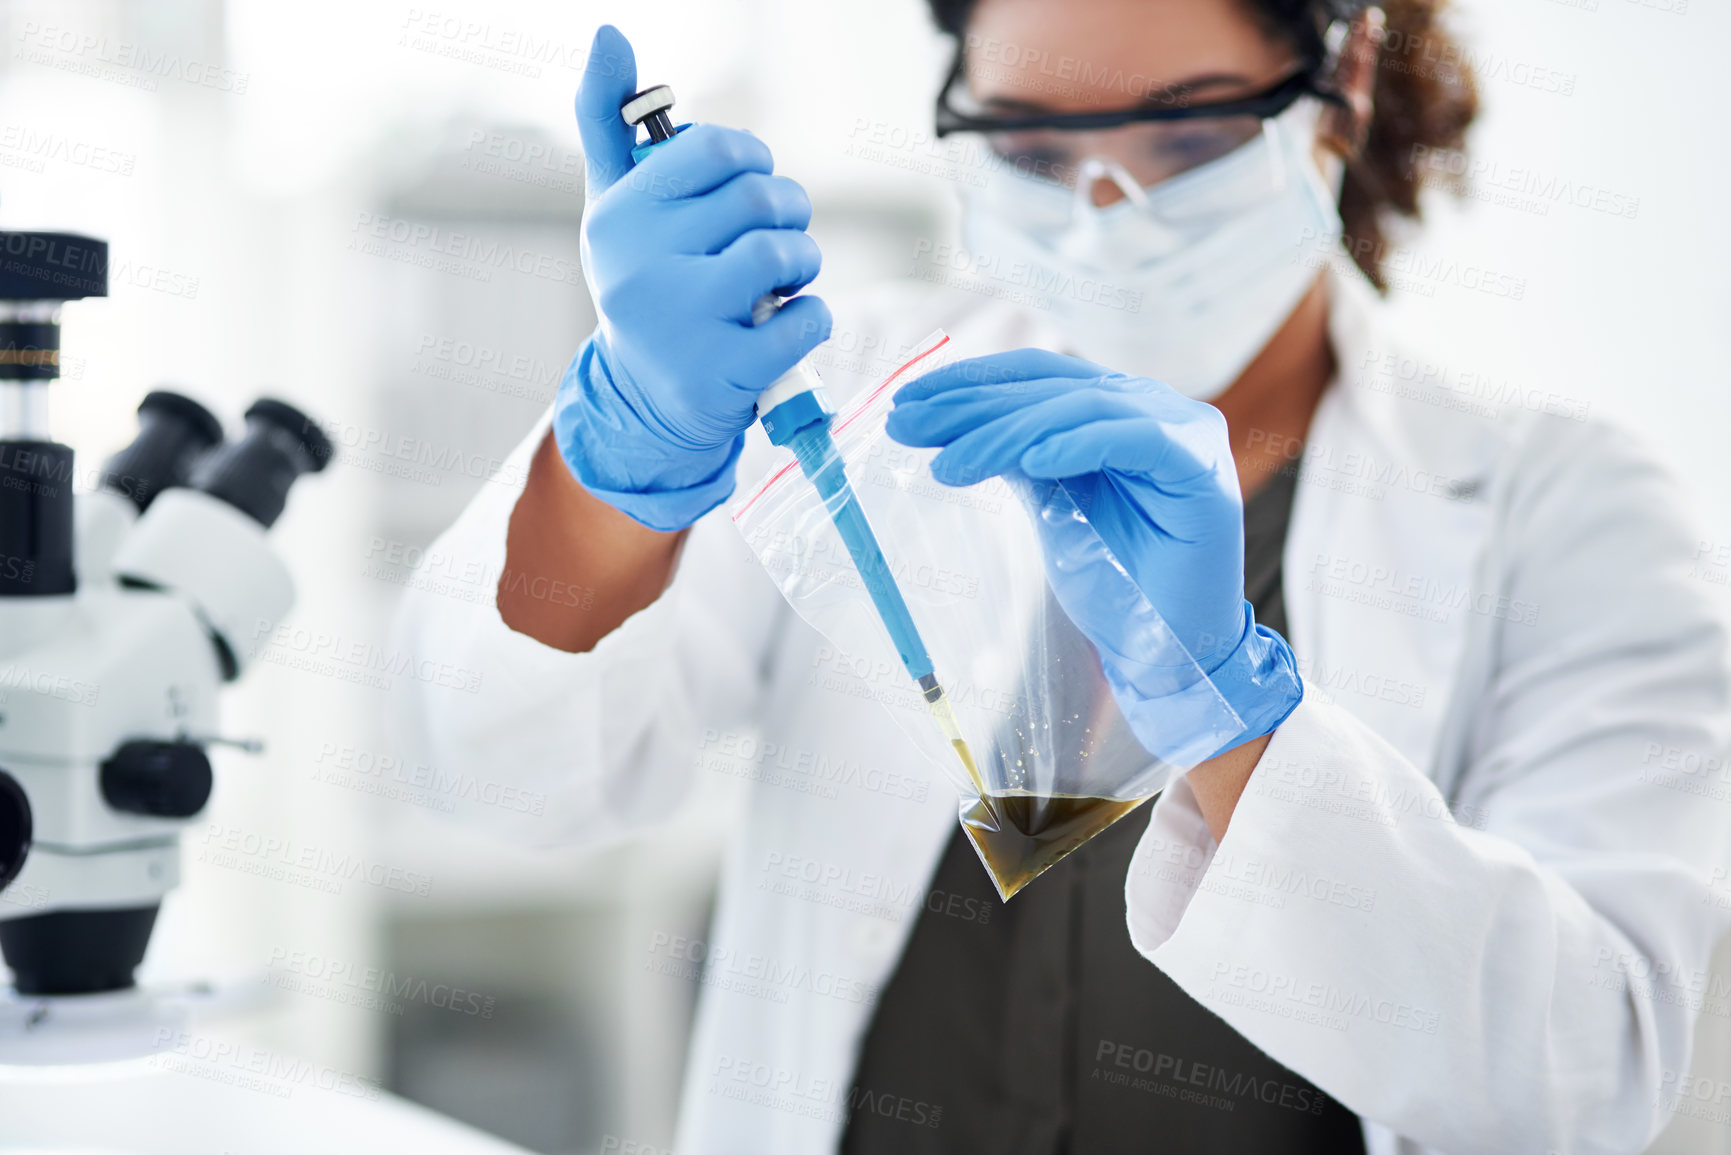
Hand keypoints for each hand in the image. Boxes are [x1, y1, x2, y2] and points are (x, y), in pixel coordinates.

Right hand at [554, 25, 832, 530]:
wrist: (644, 399)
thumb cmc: (643, 282)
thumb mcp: (615, 206)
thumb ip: (608, 122)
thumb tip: (608, 34)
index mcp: (623, 215)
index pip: (720, 150)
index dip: (755, 162)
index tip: (752, 184)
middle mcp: (643, 265)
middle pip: (762, 200)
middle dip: (788, 213)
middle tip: (778, 236)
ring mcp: (683, 322)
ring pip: (785, 254)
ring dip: (802, 263)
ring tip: (782, 280)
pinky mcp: (723, 372)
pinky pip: (806, 320)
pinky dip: (812, 317)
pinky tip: (785, 323)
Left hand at [886, 349, 1301, 759]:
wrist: (1167, 650)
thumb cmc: (1115, 579)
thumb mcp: (1050, 503)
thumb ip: (1015, 455)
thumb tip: (944, 420)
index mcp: (1115, 408)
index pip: (1035, 377)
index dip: (970, 383)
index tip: (907, 402)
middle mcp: (1151, 406)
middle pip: (1051, 388)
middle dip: (973, 405)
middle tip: (907, 424)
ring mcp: (1182, 431)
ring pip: (1082, 407)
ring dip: (1007, 432)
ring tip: (950, 463)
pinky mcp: (1200, 468)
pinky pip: (1134, 439)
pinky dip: (1079, 444)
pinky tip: (1032, 461)